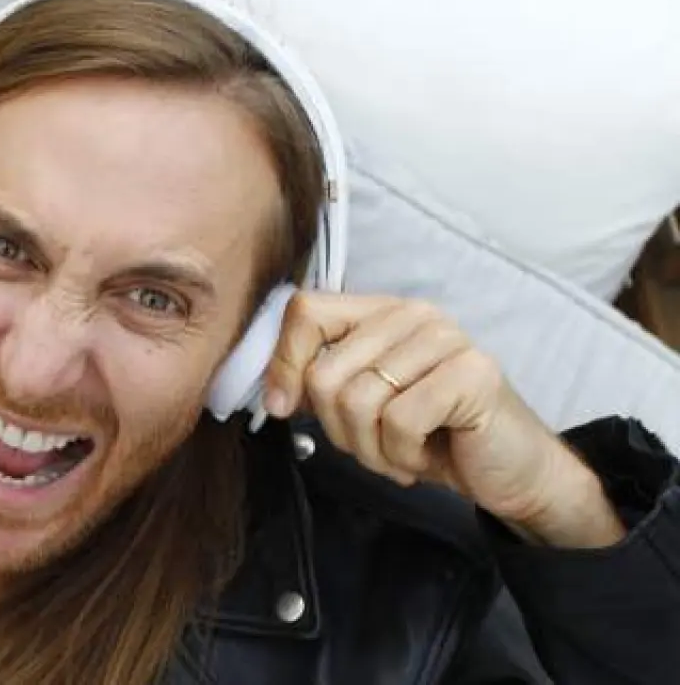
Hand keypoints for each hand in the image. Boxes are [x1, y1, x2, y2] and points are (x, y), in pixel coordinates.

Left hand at [262, 292, 625, 548]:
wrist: (509, 473)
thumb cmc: (434, 437)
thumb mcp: (364, 406)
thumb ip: (323, 384)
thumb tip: (274, 391)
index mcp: (382, 313)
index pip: (307, 311)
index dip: (284, 362)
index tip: (284, 407)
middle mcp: (414, 315)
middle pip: (326, 371)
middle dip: (338, 429)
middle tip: (373, 445)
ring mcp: (447, 340)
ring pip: (358, 401)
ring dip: (371, 448)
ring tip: (400, 452)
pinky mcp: (473, 374)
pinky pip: (400, 421)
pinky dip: (401, 455)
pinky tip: (423, 457)